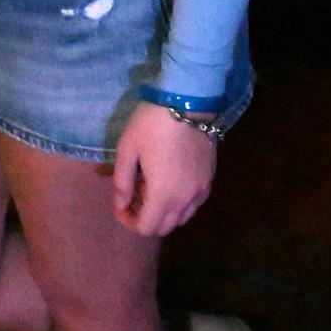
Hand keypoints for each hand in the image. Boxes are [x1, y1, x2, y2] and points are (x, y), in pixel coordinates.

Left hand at [111, 101, 216, 237]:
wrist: (187, 102)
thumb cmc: (151, 124)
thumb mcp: (127, 149)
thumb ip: (122, 182)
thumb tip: (121, 204)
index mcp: (163, 195)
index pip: (146, 228)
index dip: (129, 222)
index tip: (120, 205)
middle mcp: (185, 200)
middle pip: (164, 227)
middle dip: (145, 218)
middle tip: (134, 195)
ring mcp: (201, 191)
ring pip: (181, 218)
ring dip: (163, 212)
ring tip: (150, 187)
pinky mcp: (209, 180)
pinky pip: (193, 204)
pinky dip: (179, 203)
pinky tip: (169, 182)